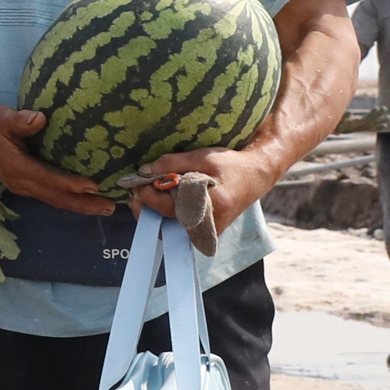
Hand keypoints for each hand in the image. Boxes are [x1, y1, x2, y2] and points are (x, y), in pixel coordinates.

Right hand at [0, 106, 112, 215]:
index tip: (93, 186)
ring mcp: (23, 186)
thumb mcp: (2, 117)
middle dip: (83, 203)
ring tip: (105, 207)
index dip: (70, 184)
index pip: (47, 179)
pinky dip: (70, 200)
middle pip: (55, 197)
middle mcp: (20, 182)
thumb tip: (41, 118)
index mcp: (15, 166)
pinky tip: (86, 199)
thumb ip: (20, 119)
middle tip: (110, 206)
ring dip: (80, 206)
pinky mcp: (26, 186)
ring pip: (54, 200)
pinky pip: (51, 196)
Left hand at [136, 147, 273, 223]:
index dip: (148, 196)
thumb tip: (144, 171)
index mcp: (213, 204)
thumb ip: (172, 163)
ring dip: (152, 213)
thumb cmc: (231, 164)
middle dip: (145, 207)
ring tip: (143, 194)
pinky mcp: (206, 232)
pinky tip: (157, 202)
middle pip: (166, 222)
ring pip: (170, 229)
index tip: (135, 185)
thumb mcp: (202, 156)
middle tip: (134, 191)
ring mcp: (209, 232)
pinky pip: (178, 229)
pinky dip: (164, 216)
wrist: (255, 176)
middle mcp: (211, 223)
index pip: (170, 207)